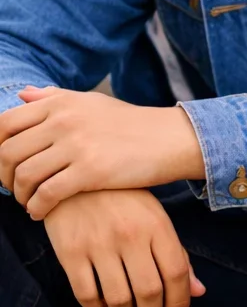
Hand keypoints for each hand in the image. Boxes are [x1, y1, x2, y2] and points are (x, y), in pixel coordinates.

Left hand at [0, 88, 203, 217]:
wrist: (170, 139)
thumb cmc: (131, 123)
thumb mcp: (92, 102)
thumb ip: (55, 97)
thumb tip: (22, 94)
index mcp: (61, 103)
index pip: (5, 124)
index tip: (4, 165)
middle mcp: (64, 121)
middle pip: (8, 153)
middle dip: (4, 177)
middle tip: (14, 188)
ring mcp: (77, 145)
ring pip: (24, 176)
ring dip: (20, 196)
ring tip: (29, 202)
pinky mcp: (91, 171)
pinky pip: (46, 195)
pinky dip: (37, 208)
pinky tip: (41, 212)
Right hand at [42, 188, 205, 306]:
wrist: (77, 178)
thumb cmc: (125, 202)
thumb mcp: (156, 219)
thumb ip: (177, 254)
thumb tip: (198, 292)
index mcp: (157, 225)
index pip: (176, 272)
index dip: (180, 301)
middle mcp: (130, 235)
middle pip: (149, 291)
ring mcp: (98, 244)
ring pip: (118, 298)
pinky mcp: (70, 252)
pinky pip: (86, 294)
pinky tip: (103, 303)